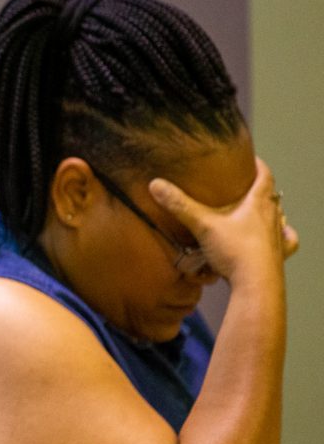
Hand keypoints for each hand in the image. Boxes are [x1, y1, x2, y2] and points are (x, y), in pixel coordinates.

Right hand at [148, 157, 293, 284]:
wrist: (255, 284)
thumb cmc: (235, 251)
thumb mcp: (202, 224)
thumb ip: (179, 205)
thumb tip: (156, 185)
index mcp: (259, 203)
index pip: (265, 175)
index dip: (258, 165)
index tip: (250, 159)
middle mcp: (273, 217)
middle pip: (272, 196)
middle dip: (261, 188)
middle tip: (247, 185)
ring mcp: (277, 237)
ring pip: (279, 217)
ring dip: (271, 211)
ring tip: (259, 210)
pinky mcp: (278, 256)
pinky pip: (286, 242)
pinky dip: (282, 237)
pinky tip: (276, 238)